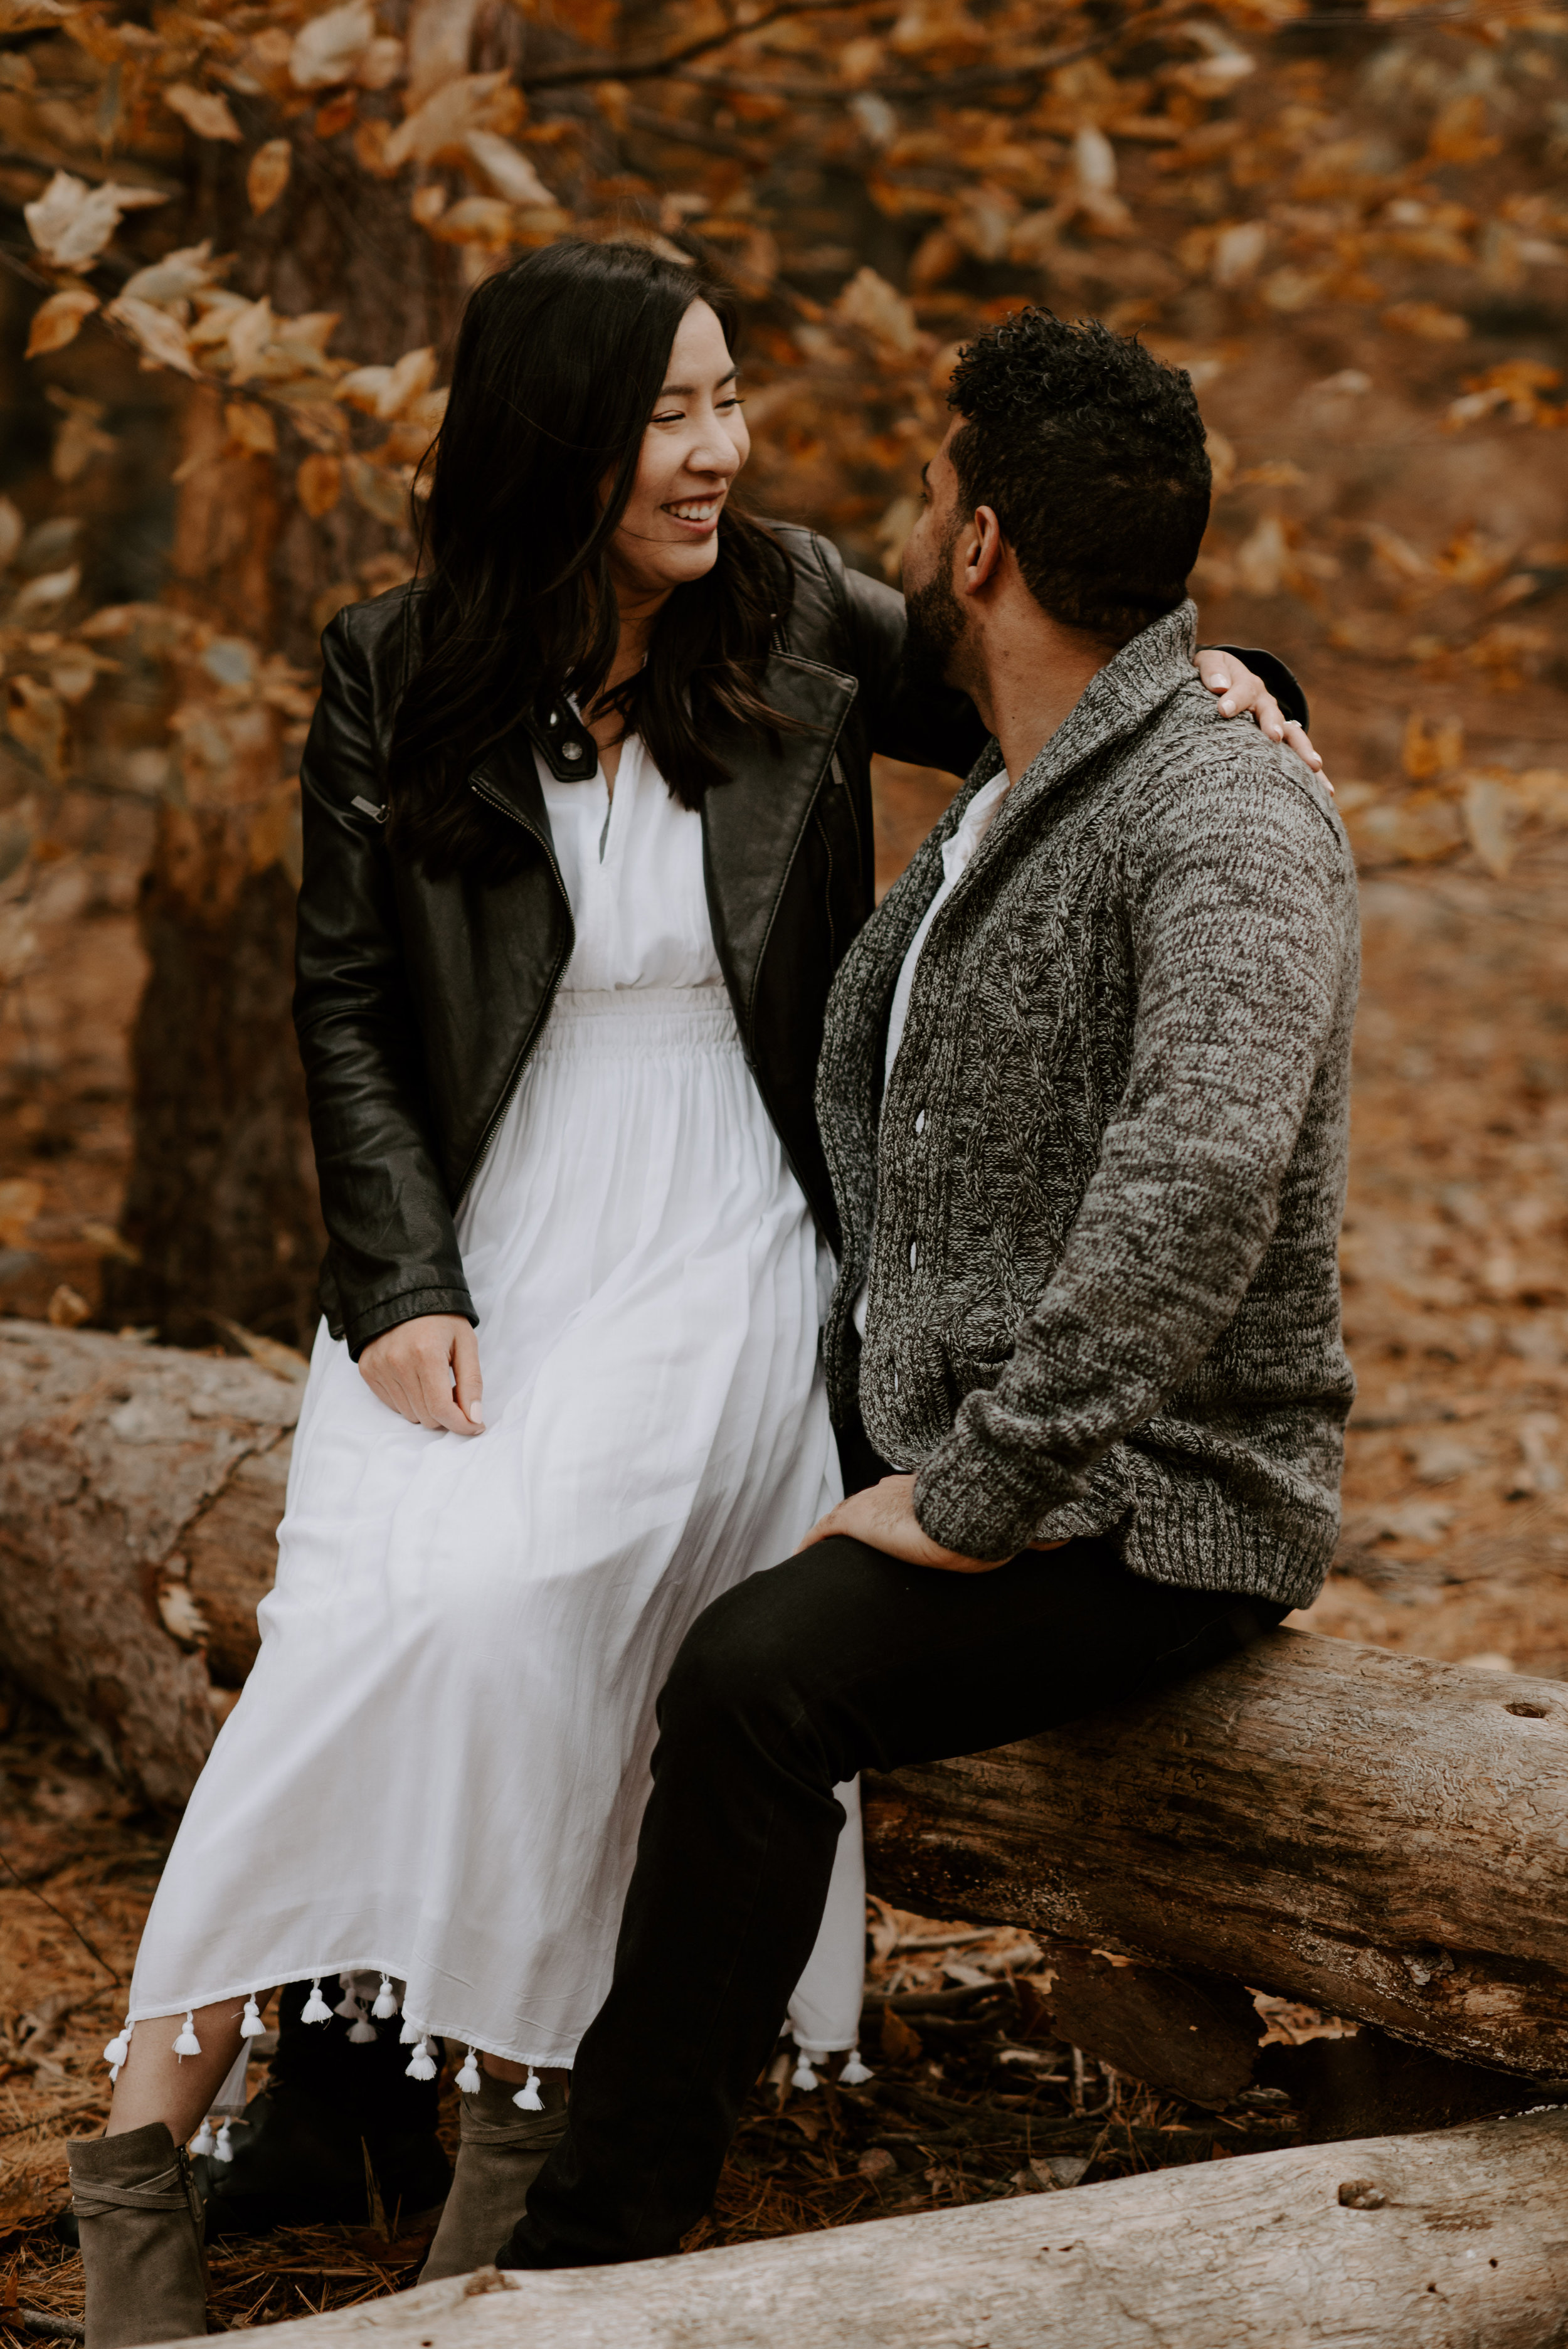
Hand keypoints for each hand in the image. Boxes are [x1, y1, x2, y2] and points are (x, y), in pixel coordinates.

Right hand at [359, 1313, 483, 1434]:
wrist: (404, 1295)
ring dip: (427, 1407)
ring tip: (434, 1381)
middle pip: (426, 1416)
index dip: (461, 1424)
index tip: (475, 1426)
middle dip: (446, 1414)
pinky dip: (409, 1400)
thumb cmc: (442, 1319)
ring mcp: (379, 1367)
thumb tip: (474, 1419)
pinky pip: (392, 1405)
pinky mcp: (367, 1370)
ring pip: (409, 1414)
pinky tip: (415, 1379)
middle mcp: (397, 1363)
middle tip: (454, 1393)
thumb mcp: (466, 1344)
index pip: (442, 1409)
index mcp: (426, 1354)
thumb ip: (472, 1383)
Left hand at [796, 1472, 1059, 1573]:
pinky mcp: (854, 1519)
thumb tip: (1066, 1541)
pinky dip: (809, 1544)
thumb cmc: (987, 1516)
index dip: (892, 1510)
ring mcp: (871, 1504)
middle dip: (858, 1523)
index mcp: (924, 1490)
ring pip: (842, 1519)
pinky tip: (797, 1560)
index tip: (889, 1521)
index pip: (902, 1497)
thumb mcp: (1006, 1526)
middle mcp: (893, 1491)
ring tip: (816, 1558)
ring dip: (831, 1537)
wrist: (968, 1508)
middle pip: (868, 1507)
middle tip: (849, 1543)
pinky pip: (822, 1532)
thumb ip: (1031, 1534)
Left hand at [1194, 649, 1330, 790]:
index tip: (1223, 709)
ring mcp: (1276, 724)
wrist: (1226, 681)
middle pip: (1273, 715)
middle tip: (1273, 737)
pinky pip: (1298, 760)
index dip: (1234, 698)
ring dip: (1303, 751)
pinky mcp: (1280, 744)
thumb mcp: (1209, 663)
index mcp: (1248, 685)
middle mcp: (1266, 705)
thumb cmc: (1215, 676)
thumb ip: (1212, 671)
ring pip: (1293, 737)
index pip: (1243, 690)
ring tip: (1313, 766)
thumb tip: (1219, 687)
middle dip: (1274, 726)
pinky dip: (1313, 775)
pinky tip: (1326, 792)